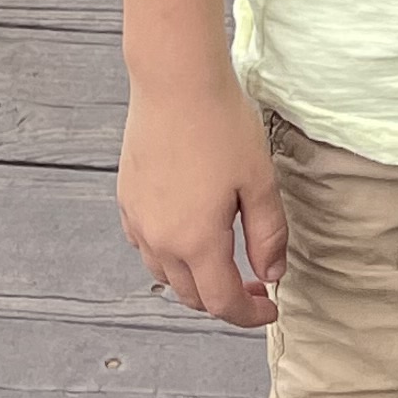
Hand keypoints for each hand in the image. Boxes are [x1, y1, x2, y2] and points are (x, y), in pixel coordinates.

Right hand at [119, 72, 287, 325]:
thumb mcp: (260, 181)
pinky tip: (190, 234)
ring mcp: (138, 220)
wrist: (175, 82)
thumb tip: (271, 274)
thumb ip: (268, 235)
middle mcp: (159, 240)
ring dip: (195, 280)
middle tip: (255, 285)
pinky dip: (170, 255)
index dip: (249, 314)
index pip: (221, 303)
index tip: (270, 308)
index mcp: (195, 242)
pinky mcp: (127, 199)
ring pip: (165, 274)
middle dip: (224, 299)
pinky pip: (147, 245)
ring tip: (225, 262)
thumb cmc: (222, 125)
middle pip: (190, 295)